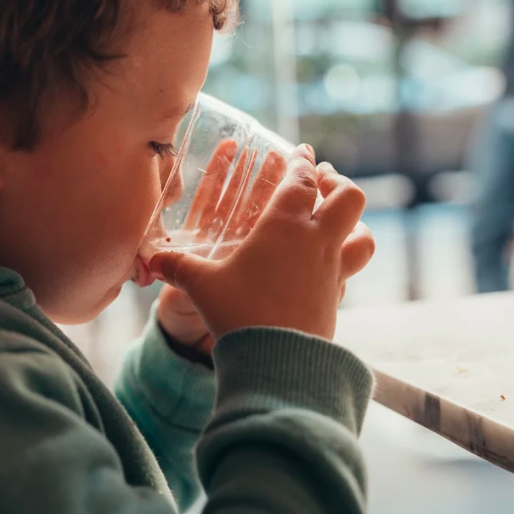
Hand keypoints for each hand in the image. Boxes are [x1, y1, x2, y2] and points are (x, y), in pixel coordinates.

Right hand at [151, 145, 373, 340]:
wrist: (277, 361)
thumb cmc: (238, 312)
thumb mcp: (201, 285)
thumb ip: (177, 267)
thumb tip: (150, 260)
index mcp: (285, 225)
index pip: (302, 180)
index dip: (302, 162)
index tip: (301, 152)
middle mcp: (317, 242)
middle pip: (349, 198)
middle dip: (338, 183)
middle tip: (322, 181)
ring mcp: (333, 271)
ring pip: (364, 235)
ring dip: (355, 222)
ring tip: (338, 221)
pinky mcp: (337, 298)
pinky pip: (352, 269)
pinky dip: (345, 259)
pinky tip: (325, 265)